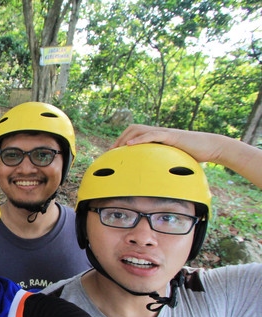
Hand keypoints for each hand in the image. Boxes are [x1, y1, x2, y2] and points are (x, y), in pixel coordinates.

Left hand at [112, 124, 232, 163]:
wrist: (210, 147)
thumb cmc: (194, 155)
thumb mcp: (174, 161)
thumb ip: (163, 166)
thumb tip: (155, 183)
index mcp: (157, 138)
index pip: (135, 134)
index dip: (122, 141)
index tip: (113, 154)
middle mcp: (158, 132)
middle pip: (133, 129)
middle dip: (119, 139)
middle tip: (110, 152)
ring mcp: (164, 133)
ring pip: (139, 129)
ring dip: (125, 137)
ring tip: (116, 148)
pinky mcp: (171, 135)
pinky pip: (152, 134)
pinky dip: (139, 138)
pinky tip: (129, 145)